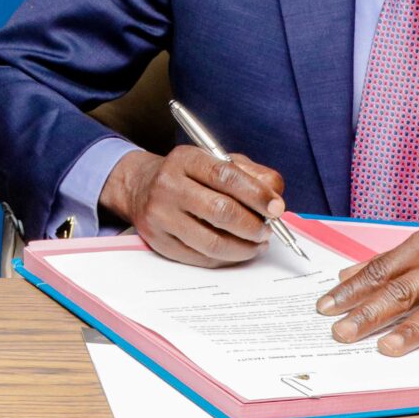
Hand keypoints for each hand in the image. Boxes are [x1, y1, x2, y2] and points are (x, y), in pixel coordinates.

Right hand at [101, 145, 287, 265]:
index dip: (256, 194)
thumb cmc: (189, 176)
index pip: (226, 176)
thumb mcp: (218, 161)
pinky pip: (201, 258)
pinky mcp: (159, 241)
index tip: (277, 208)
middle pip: (221, 211)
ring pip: (213, 242)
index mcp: (185, 159)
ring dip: (244, 248)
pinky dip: (227, 258)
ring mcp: (160, 215)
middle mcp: (168, 185)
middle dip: (253, 226)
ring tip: (256, 244)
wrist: (141, 187)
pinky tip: (236, 250)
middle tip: (267, 231)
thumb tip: (275, 198)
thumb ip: (252, 174)